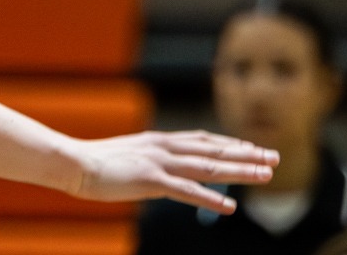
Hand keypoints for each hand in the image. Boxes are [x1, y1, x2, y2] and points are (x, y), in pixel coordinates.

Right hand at [69, 130, 276, 212]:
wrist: (72, 161)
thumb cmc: (93, 162)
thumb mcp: (127, 157)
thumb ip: (147, 161)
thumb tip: (157, 171)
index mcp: (159, 141)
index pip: (203, 140)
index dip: (230, 144)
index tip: (252, 148)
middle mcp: (165, 147)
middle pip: (214, 150)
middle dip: (247, 154)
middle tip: (274, 157)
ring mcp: (160, 163)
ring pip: (209, 166)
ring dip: (240, 170)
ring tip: (266, 174)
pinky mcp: (152, 180)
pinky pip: (188, 191)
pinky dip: (211, 198)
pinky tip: (230, 206)